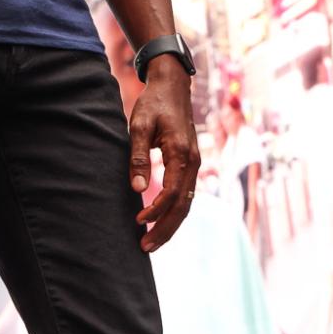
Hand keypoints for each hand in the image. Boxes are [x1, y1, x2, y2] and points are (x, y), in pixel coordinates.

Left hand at [128, 55, 199, 251]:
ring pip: (186, 203)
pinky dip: (174, 212)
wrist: (172, 86)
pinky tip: (160, 222)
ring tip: (151, 242)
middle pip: (183, 205)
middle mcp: (194, 163)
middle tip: (145, 247)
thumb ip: (138, 157)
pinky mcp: (189, 164)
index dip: (156, 210)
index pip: (173, 192)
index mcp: (182, 154)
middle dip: (165, 228)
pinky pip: (185, 194)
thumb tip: (138, 189)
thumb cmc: (154, 104)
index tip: (138, 221)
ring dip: (170, 224)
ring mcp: (194, 165)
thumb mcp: (139, 126)